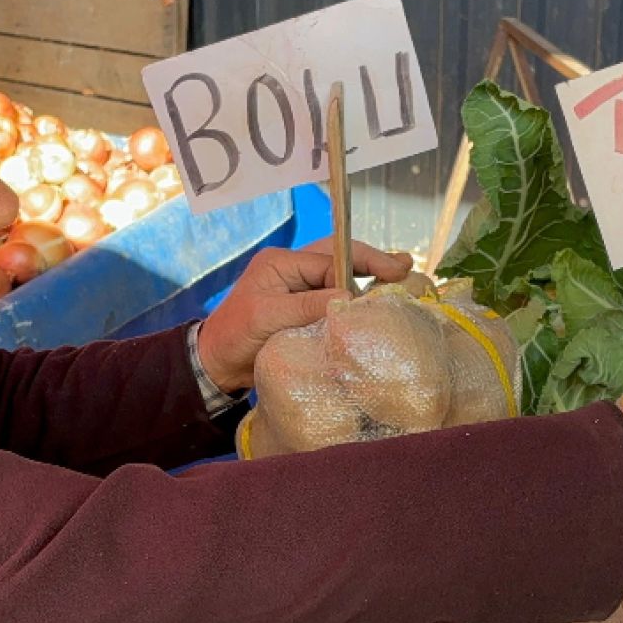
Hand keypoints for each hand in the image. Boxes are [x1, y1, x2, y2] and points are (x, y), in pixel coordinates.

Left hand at [196, 239, 413, 392]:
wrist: (217, 365)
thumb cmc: (235, 336)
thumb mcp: (267, 317)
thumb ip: (306, 305)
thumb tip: (348, 298)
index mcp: (282, 262)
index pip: (330, 259)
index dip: (360, 269)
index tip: (388, 281)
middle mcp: (293, 269)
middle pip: (340, 256)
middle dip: (373, 260)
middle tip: (405, 267)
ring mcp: (299, 289)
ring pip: (340, 274)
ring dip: (368, 276)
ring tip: (400, 276)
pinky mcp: (303, 309)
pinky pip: (335, 297)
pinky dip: (356, 298)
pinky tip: (376, 301)